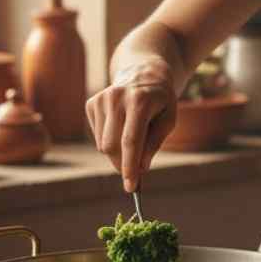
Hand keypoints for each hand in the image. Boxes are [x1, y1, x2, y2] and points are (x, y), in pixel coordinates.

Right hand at [86, 60, 176, 192]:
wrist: (144, 74)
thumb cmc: (161, 101)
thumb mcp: (169, 120)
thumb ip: (154, 143)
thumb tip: (140, 168)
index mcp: (139, 101)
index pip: (131, 141)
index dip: (130, 166)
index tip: (131, 187)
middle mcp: (116, 98)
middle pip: (112, 146)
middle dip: (122, 164)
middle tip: (135, 173)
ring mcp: (101, 99)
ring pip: (103, 144)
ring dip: (117, 153)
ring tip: (134, 139)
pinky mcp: (91, 103)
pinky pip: (97, 136)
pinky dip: (110, 140)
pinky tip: (122, 126)